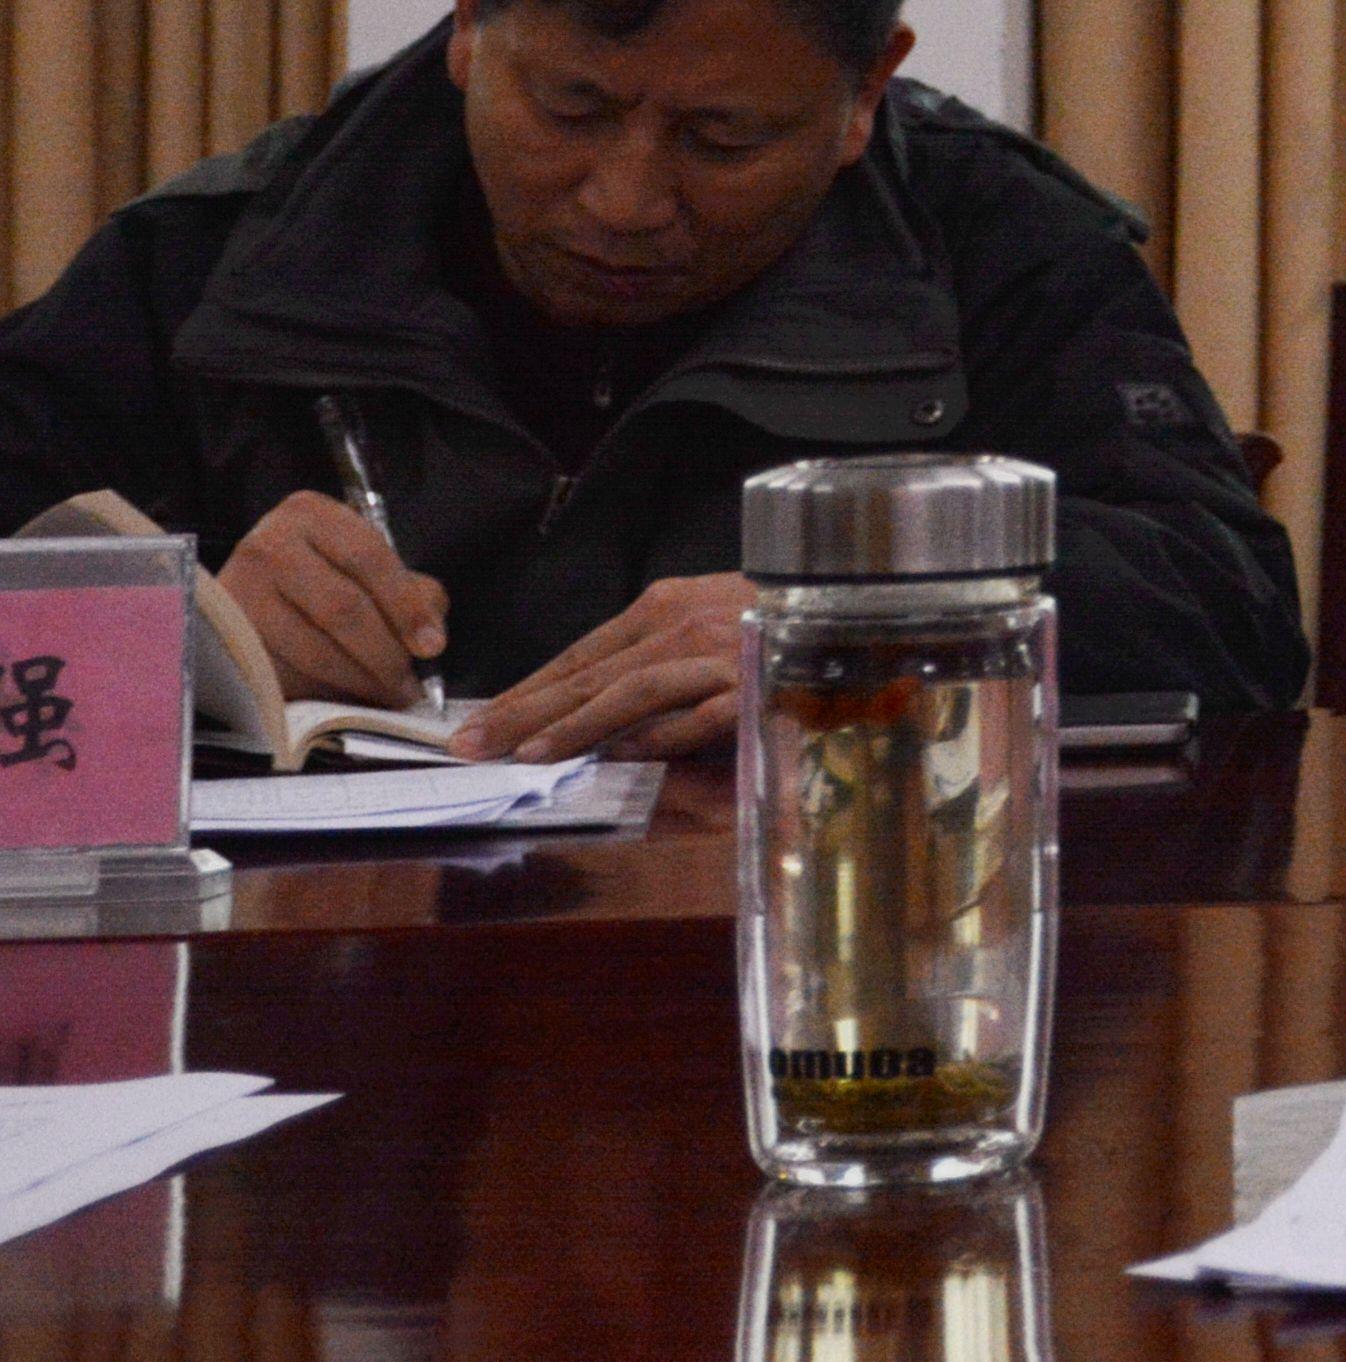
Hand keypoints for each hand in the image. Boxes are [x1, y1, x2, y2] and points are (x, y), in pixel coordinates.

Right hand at [226, 491, 445, 708]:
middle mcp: (268, 545)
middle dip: (384, 654)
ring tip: (383, 695)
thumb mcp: (364, 565)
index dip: (406, 607)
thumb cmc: (322, 574)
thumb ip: (409, 590)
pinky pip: (284, 674)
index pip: (370, 558)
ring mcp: (238, 590)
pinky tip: (343, 698)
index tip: (432, 646)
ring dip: (358, 681)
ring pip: (313, 649)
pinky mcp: (224, 637)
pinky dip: (321, 693)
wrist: (250, 593)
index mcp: (310, 514)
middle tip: (406, 685)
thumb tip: (428, 634)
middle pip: (342, 607)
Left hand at [458, 572, 753, 761]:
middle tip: (472, 744)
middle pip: (592, 672)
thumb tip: (584, 708)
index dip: (526, 690)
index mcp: (666, 605)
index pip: (580, 654)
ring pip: (633, 690)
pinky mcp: (755, 685)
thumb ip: (649, 660)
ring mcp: (720, 653)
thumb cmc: (774, 625)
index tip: (481, 721)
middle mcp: (685, 623)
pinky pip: (699, 715)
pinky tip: (620, 756)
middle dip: (525, 712)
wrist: (857, 608)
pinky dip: (658, 736)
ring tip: (528, 755)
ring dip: (575, 725)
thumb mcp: (701, 626)